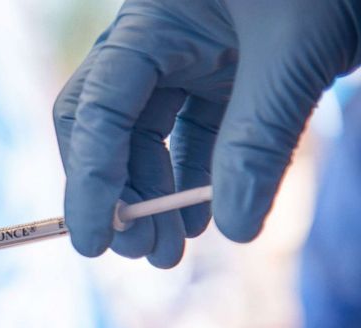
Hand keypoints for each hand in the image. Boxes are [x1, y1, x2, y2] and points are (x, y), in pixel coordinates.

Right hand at [54, 0, 360, 266]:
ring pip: (147, 138)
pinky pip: (195, 136)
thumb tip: (231, 228)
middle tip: (137, 250)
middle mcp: (158, 40)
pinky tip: (201, 219)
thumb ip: (257, 140)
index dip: (89, 178)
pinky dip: (194, 178)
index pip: (96, 107)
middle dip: (116, 192)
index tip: (97, 242)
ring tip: (169, 250)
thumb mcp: (294, 56)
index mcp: (152, 21)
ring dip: (153, 195)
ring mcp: (191, 58)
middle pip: (106, 126)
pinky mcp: (225, 75)